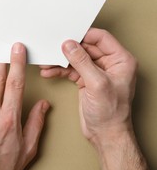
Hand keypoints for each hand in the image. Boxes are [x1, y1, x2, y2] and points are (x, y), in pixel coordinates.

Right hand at [40, 28, 136, 144]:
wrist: (105, 134)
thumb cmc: (112, 113)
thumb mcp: (96, 83)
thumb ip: (81, 62)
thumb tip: (69, 45)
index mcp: (120, 60)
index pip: (101, 38)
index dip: (84, 35)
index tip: (68, 35)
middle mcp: (109, 64)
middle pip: (85, 48)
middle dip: (68, 50)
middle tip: (53, 49)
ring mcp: (96, 72)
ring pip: (75, 59)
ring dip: (60, 61)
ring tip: (47, 63)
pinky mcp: (85, 80)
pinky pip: (70, 70)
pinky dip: (59, 70)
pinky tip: (49, 72)